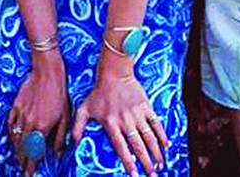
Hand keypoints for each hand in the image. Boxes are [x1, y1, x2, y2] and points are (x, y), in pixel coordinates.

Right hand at [9, 52, 69, 174]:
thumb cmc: (59, 93)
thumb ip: (60, 137)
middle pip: (23, 147)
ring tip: (18, 157)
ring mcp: (21, 114)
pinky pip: (10, 123)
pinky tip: (12, 136)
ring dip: (16, 149)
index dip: (31, 165)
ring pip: (15, 137)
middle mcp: (29, 124)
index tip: (29, 173)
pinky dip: (10, 132)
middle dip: (22, 160)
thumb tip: (58, 152)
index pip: (34, 152)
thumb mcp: (64, 117)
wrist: (47, 73)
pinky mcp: (16, 105)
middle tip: (23, 168)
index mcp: (42, 128)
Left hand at [71, 61, 165, 175]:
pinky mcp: (146, 106)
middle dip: (146, 163)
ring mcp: (137, 114)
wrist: (114, 73)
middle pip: (138, 146)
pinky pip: (156, 123)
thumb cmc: (98, 92)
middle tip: (152, 175)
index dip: (128, 163)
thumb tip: (72, 143)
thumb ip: (77, 126)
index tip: (134, 175)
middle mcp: (125, 121)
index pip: (121, 148)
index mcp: (111, 124)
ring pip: (149, 137)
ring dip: (156, 152)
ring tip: (161, 165)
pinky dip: (162, 135)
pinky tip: (166, 146)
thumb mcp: (84, 109)